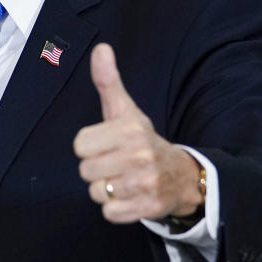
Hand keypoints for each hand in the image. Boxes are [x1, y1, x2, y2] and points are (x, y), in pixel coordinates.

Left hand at [72, 44, 202, 223]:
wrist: (181, 175)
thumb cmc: (142, 141)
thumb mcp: (126, 110)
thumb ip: (108, 81)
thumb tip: (101, 48)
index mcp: (130, 130)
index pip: (80, 145)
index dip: (89, 146)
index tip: (106, 144)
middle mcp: (140, 155)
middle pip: (85, 170)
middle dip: (96, 169)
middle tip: (116, 163)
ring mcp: (145, 183)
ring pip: (96, 192)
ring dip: (106, 189)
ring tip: (124, 179)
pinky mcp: (148, 207)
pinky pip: (110, 213)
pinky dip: (116, 208)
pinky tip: (130, 196)